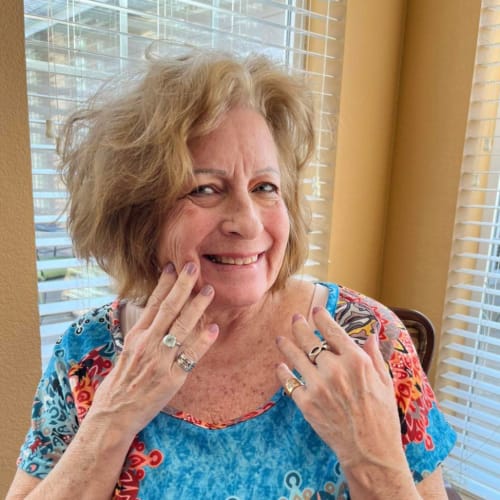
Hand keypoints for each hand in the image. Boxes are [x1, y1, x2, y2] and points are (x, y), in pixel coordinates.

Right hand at [88, 262, 218, 438]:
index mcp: (136, 336)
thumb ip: (143, 334)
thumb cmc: (119, 384)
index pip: (153, 303)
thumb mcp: (127, 352)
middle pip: (169, 308)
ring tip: (209, 290)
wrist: (113, 416)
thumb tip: (157, 316)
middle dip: (183, 285)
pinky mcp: (172, 378)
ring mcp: (161, 360)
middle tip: (194, 266)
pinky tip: (213, 328)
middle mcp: (148, 344)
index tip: (173, 265)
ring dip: (197, 307)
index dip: (164, 283)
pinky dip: (203, 341)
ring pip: (182, 327)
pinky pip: (191, 356)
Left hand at [275, 307, 406, 473]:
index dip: (321, 318)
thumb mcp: (385, 382)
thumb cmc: (383, 417)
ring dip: (286, 345)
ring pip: (295, 357)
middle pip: (310, 340)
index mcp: (356, 361)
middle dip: (300, 326)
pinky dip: (283, 372)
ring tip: (280, 338)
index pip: (333, 330)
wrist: (370, 452)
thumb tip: (370, 334)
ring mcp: (318, 386)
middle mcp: (335, 369)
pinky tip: (281, 366)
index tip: (315, 311)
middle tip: (295, 318)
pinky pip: (289, 382)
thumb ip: (374, 356)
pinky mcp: (306, 403)